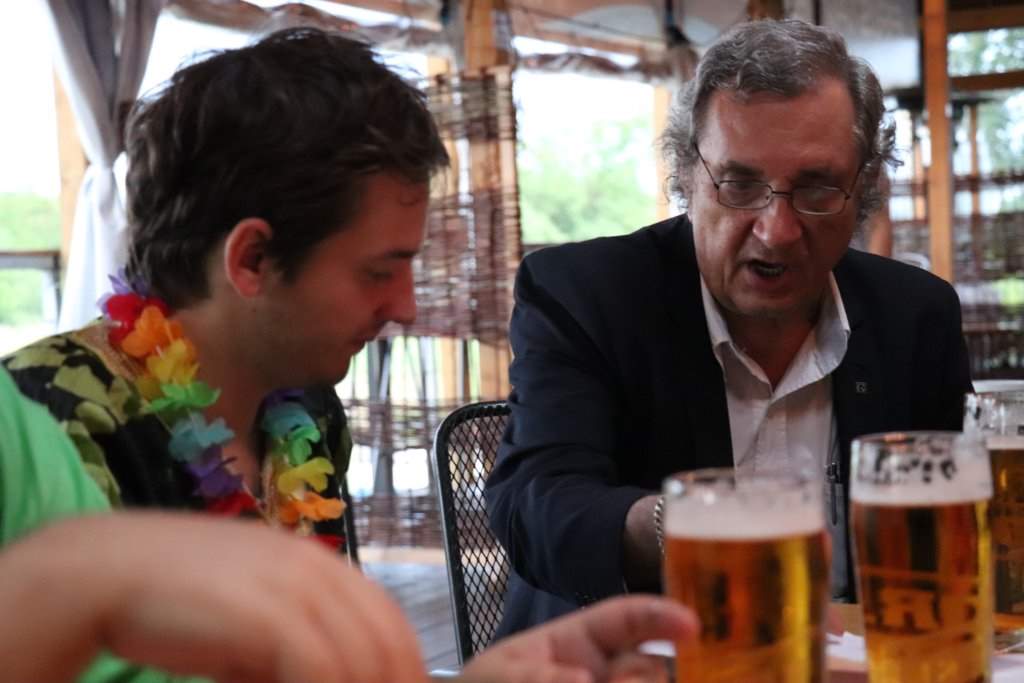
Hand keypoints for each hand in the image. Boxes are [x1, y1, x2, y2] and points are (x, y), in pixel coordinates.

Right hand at [0, 513, 427, 682]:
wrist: (105, 570)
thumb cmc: (177, 596)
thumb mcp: (247, 612)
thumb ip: (289, 639)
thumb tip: (324, 674)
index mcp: (318, 564)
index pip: (387, 619)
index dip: (402, 665)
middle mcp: (315, 569)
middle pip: (383, 641)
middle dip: (389, 682)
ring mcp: (292, 587)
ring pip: (358, 657)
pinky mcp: (265, 613)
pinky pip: (317, 667)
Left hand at [460, 595, 697, 682]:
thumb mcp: (499, 677)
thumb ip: (538, 677)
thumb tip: (584, 681)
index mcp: (578, 643)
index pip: (627, 619)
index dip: (660, 615)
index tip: (692, 624)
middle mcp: (604, 674)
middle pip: (650, 669)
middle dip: (650, 674)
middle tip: (627, 681)